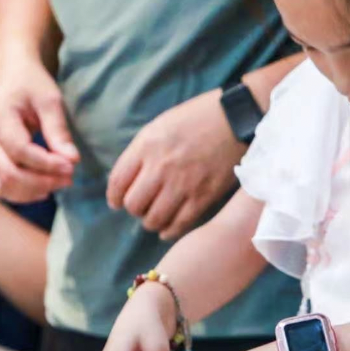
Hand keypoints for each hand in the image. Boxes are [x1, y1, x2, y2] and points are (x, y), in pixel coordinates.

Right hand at [0, 52, 77, 201]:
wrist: (11, 79)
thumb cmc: (32, 86)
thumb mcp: (50, 100)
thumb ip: (58, 131)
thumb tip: (72, 160)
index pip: (20, 151)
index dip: (47, 164)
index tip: (71, 166)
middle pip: (8, 173)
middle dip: (42, 181)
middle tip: (69, 178)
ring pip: (3, 185)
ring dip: (33, 191)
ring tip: (59, 182)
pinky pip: (1, 186)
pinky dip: (23, 193)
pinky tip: (44, 187)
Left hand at [107, 88, 244, 240]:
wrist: (235, 118)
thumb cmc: (197, 118)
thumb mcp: (160, 126)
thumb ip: (142, 152)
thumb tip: (128, 180)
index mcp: (147, 146)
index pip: (118, 182)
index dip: (114, 198)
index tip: (117, 203)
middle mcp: (161, 167)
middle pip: (133, 204)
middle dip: (134, 209)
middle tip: (142, 207)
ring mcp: (183, 184)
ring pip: (154, 219)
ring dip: (151, 222)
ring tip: (156, 217)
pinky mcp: (203, 196)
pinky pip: (179, 224)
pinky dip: (169, 231)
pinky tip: (168, 229)